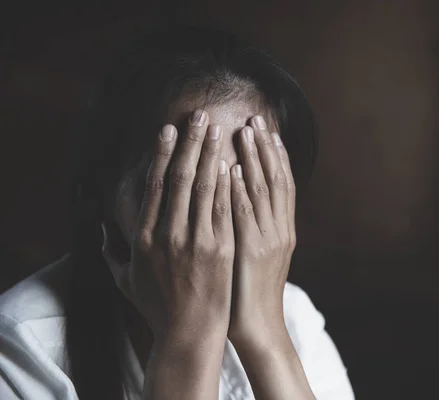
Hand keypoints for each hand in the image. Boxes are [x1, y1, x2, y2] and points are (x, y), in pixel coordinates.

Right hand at [101, 109, 234, 340]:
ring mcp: (196, 241)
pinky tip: (232, 162)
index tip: (168, 129)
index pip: (155, 185)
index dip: (162, 154)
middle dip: (190, 143)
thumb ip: (111, 251)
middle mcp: (168, 235)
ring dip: (211, 155)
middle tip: (199, 115)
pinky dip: (227, 184)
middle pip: (180, 178)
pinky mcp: (220, 250)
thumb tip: (101, 228)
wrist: (188, 333)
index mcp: (144, 237)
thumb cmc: (157, 306)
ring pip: (204, 188)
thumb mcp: (125, 279)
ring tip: (220, 129)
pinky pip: (224, 209)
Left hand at [228, 115, 296, 346]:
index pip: (283, 184)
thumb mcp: (262, 256)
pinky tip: (234, 168)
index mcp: (283, 229)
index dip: (276, 155)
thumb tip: (244, 200)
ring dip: (256, 159)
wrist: (259, 326)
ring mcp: (268, 239)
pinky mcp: (251, 251)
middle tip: (258, 118)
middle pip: (278, 179)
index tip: (267, 130)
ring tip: (247, 130)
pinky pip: (246, 214)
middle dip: (267, 147)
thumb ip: (257, 228)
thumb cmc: (253, 292)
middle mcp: (280, 229)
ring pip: (265, 190)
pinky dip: (242, 189)